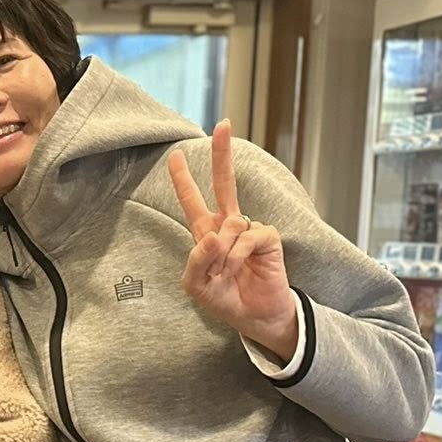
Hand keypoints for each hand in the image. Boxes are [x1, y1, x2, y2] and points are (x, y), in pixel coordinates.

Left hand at [167, 121, 297, 360]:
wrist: (254, 317)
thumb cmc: (225, 299)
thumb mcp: (196, 285)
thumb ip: (196, 261)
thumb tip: (214, 233)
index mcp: (207, 233)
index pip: (193, 201)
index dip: (183, 179)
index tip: (174, 155)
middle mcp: (228, 225)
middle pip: (224, 183)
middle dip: (222, 154)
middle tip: (222, 125)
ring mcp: (249, 229)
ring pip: (230, 223)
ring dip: (223, 253)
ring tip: (225, 274)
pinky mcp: (267, 238)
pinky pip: (246, 237)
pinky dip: (237, 256)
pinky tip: (239, 270)